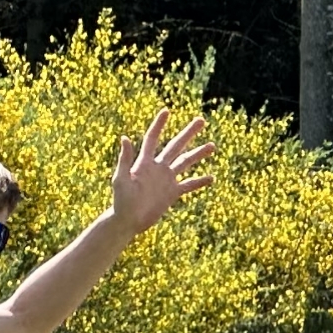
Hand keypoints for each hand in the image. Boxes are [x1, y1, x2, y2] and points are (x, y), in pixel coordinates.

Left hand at [108, 108, 216, 232]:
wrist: (127, 221)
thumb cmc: (120, 200)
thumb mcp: (121, 179)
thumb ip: (124, 159)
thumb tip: (124, 138)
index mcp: (145, 163)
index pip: (153, 138)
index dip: (159, 125)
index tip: (167, 111)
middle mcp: (158, 167)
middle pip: (175, 146)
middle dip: (188, 133)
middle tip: (201, 121)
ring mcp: (166, 180)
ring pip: (185, 163)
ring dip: (198, 154)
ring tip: (212, 146)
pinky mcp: (172, 193)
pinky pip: (188, 185)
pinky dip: (199, 182)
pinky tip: (211, 177)